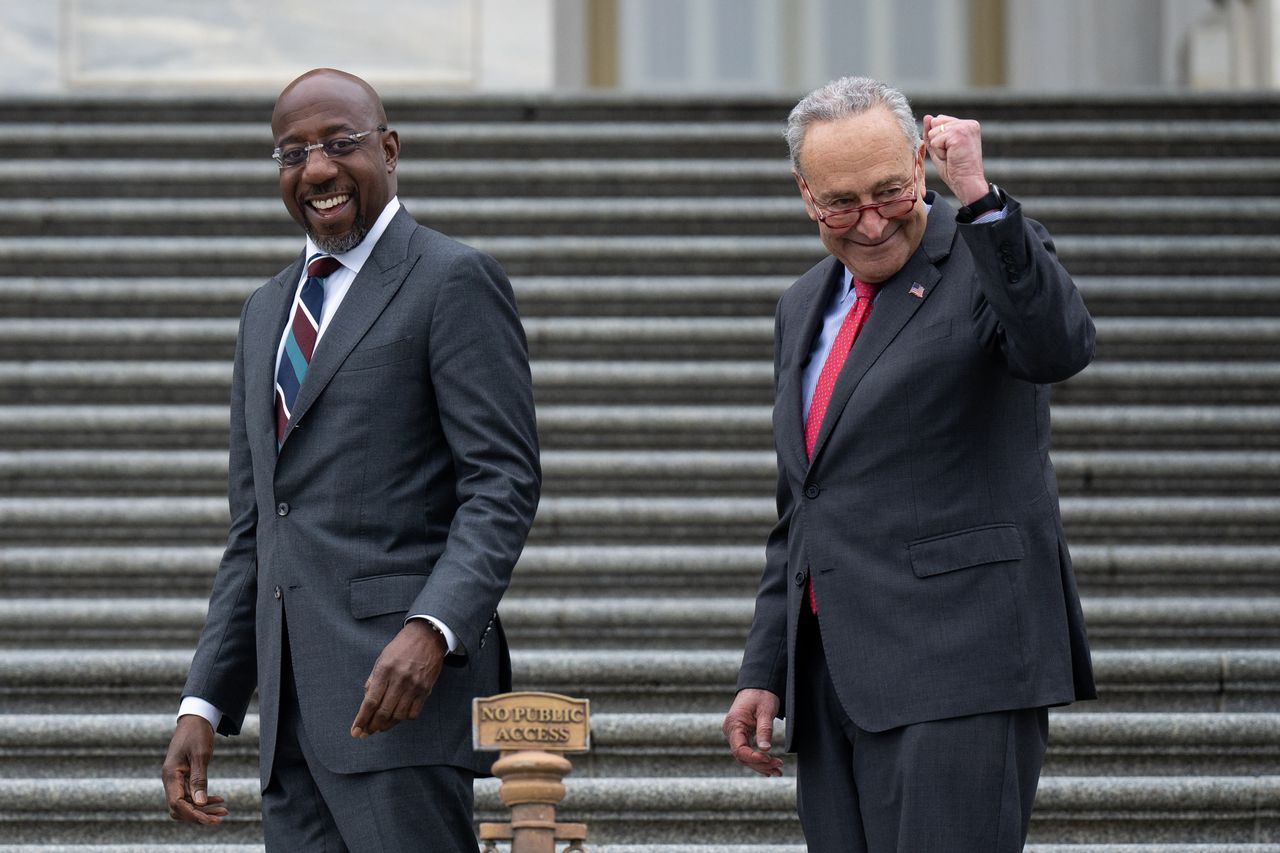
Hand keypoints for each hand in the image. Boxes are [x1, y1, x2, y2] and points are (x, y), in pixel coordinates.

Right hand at [161, 715, 227, 823]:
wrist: (195, 719)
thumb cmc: (197, 734)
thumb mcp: (201, 755)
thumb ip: (199, 779)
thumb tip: (200, 803)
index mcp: (171, 775)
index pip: (177, 804)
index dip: (193, 814)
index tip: (211, 819)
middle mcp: (170, 780)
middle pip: (180, 808)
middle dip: (199, 815)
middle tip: (221, 816)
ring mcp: (176, 779)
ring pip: (186, 803)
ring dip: (203, 809)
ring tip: (224, 810)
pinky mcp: (183, 777)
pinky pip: (190, 795)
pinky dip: (204, 800)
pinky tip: (219, 800)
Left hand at [351, 619, 446, 737]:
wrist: (427, 636)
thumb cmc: (401, 647)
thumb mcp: (382, 659)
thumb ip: (373, 680)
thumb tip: (366, 702)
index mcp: (385, 670)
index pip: (370, 701)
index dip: (362, 719)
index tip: (355, 731)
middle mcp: (399, 679)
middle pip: (383, 712)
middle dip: (372, 726)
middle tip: (366, 733)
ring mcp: (414, 686)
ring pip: (398, 716)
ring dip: (387, 725)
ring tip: (380, 727)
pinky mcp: (426, 689)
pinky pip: (413, 712)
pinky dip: (404, 719)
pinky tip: (398, 717)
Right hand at [723, 688, 782, 776]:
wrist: (757, 685)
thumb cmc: (761, 695)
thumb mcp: (765, 710)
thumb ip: (764, 730)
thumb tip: (765, 749)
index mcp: (734, 724)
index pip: (739, 749)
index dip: (753, 758)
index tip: (769, 758)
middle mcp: (731, 731)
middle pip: (742, 756)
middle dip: (760, 764)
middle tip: (778, 766)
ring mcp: (734, 734)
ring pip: (745, 756)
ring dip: (760, 765)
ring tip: (777, 771)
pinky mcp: (741, 735)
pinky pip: (747, 751)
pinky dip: (758, 760)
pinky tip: (768, 767)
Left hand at [923, 114, 989, 205]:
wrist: (967, 183)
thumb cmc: (955, 170)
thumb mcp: (940, 149)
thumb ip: (932, 133)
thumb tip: (927, 117)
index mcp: (967, 125)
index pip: (939, 120)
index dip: (939, 139)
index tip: (952, 151)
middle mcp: (968, 123)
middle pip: (935, 123)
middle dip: (937, 142)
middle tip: (951, 155)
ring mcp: (965, 127)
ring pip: (934, 132)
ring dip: (938, 148)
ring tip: (952, 156)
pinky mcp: (959, 134)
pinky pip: (935, 140)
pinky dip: (939, 152)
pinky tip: (952, 157)